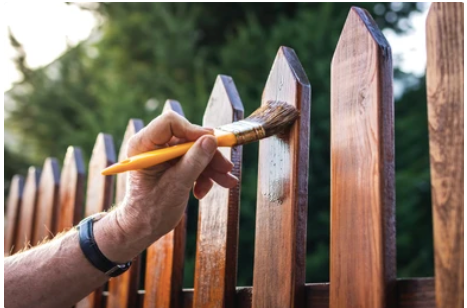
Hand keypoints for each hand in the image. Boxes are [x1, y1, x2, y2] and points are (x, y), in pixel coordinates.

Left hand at [95, 111, 237, 261]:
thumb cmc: (151, 210)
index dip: (193, 130)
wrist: (143, 228)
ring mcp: (163, 154)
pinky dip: (203, 175)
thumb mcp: (176, 185)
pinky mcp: (172, 163)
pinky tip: (203, 191)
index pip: (170, 123)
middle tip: (226, 168)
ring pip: (194, 150)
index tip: (213, 143)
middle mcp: (153, 145)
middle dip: (208, 154)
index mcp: (143, 145)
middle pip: (188, 138)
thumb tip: (211, 140)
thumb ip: (194, 161)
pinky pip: (193, 161)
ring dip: (211, 167)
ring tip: (226, 182)